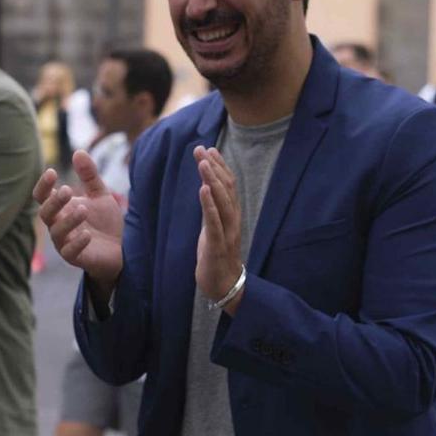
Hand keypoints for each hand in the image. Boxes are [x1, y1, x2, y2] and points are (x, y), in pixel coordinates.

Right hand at [34, 151, 123, 288]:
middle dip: (54, 202)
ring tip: (84, 209)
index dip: (43, 185)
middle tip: (68, 190)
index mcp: (60, 209)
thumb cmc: (106, 222)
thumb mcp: (100, 195)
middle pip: (45, 213)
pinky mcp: (77, 258)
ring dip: (69, 220)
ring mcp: (65, 243)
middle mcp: (58, 225)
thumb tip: (78, 151)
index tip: (52, 172)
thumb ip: (89, 175)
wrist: (123, 249)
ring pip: (57, 232)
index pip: (42, 196)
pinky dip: (77, 242)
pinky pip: (69, 252)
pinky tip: (87, 234)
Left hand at [194, 147, 242, 312]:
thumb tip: (205, 187)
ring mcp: (227, 233)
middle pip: (226, 188)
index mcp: (232, 215)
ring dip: (212, 180)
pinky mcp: (217, 245)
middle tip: (202, 149)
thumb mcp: (213, 226)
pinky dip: (209, 205)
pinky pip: (214, 222)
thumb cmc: (217, 255)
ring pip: (222, 202)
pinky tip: (203, 190)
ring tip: (203, 163)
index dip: (220, 166)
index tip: (209, 148)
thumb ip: (211, 208)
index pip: (228, 185)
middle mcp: (233, 220)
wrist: (224, 286)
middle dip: (214, 167)